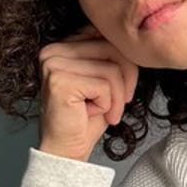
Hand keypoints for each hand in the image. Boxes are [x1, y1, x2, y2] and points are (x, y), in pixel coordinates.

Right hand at [36, 23, 138, 162]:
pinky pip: (104, 86)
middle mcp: (53, 50)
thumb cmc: (87, 119)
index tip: (124, 88)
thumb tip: (133, 45)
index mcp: (63, 45)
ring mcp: (53, 64)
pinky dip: (109, 105)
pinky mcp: (60, 81)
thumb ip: (112, 59)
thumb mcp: (105, 82)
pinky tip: (94, 114)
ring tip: (106, 112)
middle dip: (127, 80)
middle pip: (112, 49)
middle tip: (121, 103)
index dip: (125, 63)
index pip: (106, 36)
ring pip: (111, 69)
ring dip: (117, 97)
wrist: (67, 150)